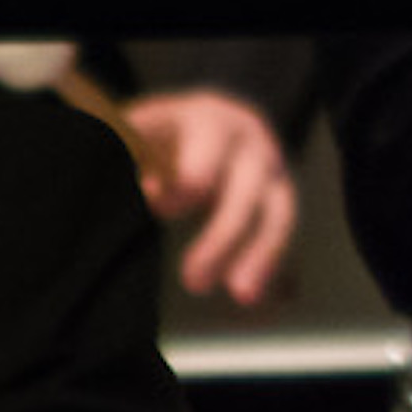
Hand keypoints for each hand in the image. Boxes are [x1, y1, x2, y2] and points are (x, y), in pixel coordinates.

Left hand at [119, 87, 296, 303]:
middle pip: (247, 191)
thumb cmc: (158, 128)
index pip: (208, 153)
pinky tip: (250, 292)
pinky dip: (267, 261)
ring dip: (260, 255)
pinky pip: (279, 229)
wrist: (204, 117)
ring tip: (242, 294)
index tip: (156, 206)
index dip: (185, 186)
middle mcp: (251, 142)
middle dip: (222, 237)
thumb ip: (132, 152)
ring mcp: (272, 167)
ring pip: (278, 213)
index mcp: (211, 120)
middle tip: (194, 282)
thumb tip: (150, 189)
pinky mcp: (279, 192)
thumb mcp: (136, 127)